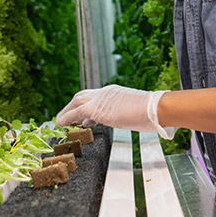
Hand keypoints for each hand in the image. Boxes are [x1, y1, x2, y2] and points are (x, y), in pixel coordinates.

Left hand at [55, 85, 174, 137]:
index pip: (93, 96)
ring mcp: (100, 99)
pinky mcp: (97, 108)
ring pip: (76, 101)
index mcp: (113, 93)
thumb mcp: (133, 111)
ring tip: (60, 122)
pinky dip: (67, 117)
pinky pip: (76, 112)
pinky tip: (62, 124)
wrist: (155, 108)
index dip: (83, 105)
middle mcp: (104, 93)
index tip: (79, 116)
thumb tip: (122, 119)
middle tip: (65, 118)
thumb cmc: (151, 112)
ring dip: (66, 111)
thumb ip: (123, 114)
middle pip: (81, 96)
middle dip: (71, 107)